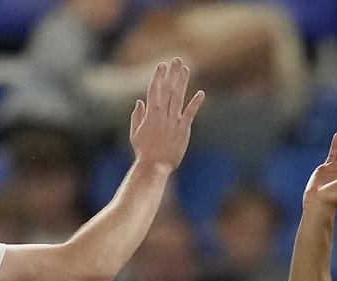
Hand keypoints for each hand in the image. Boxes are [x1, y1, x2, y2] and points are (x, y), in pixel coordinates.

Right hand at [129, 57, 205, 173]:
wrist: (154, 166)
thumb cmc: (143, 151)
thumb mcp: (135, 132)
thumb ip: (137, 116)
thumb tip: (139, 102)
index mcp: (150, 114)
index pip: (154, 90)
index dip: (158, 76)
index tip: (162, 65)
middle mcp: (161, 114)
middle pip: (167, 89)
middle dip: (172, 73)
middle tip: (177, 60)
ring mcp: (173, 121)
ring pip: (178, 97)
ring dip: (182, 82)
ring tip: (186, 69)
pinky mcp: (183, 129)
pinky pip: (190, 113)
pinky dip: (195, 103)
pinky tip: (201, 93)